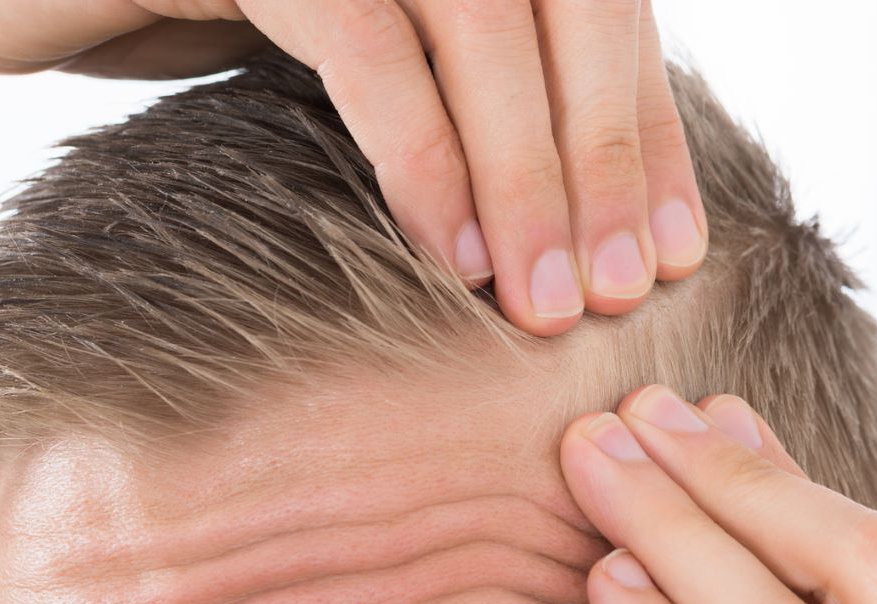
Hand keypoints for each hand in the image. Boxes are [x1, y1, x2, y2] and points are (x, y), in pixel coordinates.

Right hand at [0, 0, 707, 332]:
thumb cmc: (198, 27)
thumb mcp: (362, 53)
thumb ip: (465, 82)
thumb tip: (593, 202)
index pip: (597, 12)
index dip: (648, 133)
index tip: (678, 256)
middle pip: (568, 6)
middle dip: (606, 157)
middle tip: (626, 293)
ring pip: (482, 21)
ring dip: (530, 167)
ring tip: (552, 302)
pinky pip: (365, 39)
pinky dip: (423, 150)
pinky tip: (454, 255)